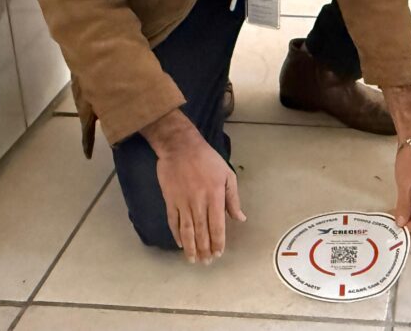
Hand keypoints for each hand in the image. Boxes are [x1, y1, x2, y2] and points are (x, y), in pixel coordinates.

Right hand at [150, 122, 245, 263]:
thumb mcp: (227, 175)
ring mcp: (183, 203)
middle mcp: (199, 202)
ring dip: (190, 247)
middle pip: (202, 231)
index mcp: (215, 196)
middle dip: (204, 249)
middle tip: (207, 262)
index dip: (218, 241)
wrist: (180, 148)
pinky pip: (173, 222)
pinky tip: (180, 244)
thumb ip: (233, 198)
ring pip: (187, 230)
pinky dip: (177, 234)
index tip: (219, 253)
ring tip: (193, 260)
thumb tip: (240, 218)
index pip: (217, 225)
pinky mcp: (170, 201)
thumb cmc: (208, 159)